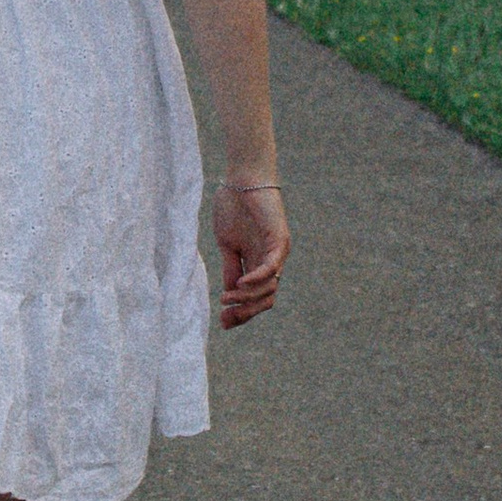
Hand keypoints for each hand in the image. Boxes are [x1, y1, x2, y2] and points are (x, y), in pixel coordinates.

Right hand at [211, 179, 288, 329]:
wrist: (242, 179)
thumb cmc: (233, 206)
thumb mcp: (227, 244)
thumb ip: (231, 268)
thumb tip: (229, 293)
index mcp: (258, 263)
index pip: (255, 298)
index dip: (240, 312)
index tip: (222, 321)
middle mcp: (271, 262)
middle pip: (265, 300)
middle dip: (245, 313)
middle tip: (225, 317)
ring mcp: (277, 253)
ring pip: (269, 289)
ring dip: (247, 298)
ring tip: (227, 297)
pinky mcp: (280, 242)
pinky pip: (271, 268)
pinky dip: (257, 280)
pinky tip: (240, 284)